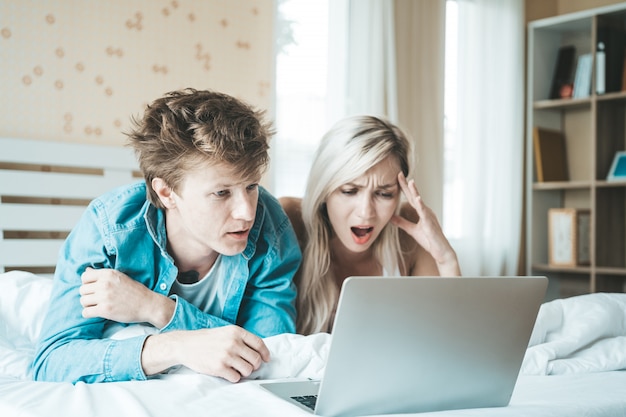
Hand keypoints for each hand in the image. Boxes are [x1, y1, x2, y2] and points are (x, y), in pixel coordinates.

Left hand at [79, 267, 173, 326]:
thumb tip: (86, 270)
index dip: (87, 283)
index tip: (94, 288)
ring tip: (98, 305)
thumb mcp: (120, 277)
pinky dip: (89, 314)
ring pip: (83, 301)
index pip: (85, 277)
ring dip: (88, 304)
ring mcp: (104, 297)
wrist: (148, 305)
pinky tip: (98, 312)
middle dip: (88, 295)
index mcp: (109, 274)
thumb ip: (103, 274)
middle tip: (97, 299)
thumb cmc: (135, 291)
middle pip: (82, 290)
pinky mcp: (105, 310)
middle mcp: (105, 284)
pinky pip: (86, 312)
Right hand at [142, 326, 270, 381]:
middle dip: (254, 365)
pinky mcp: (219, 367)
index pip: (259, 343)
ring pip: (248, 370)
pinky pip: (236, 378)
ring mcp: (226, 355)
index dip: (265, 353)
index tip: (266, 359)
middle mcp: (233, 342)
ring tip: (236, 369)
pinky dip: (234, 377)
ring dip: (244, 372)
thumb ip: (241, 338)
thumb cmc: (206, 339)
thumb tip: (258, 351)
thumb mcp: (226, 331)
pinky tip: (228, 372)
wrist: (186, 344)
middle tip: (248, 366)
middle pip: (256, 359)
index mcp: (236, 332)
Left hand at [391, 173, 460, 275]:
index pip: (411, 198)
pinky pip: (425, 213)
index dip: (404, 188)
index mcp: (422, 212)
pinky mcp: (430, 224)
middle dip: (407, 185)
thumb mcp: (411, 230)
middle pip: (415, 196)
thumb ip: (402, 223)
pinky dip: (421, 206)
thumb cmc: (429, 240)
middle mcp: (426, 211)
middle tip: (400, 174)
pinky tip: (418, 199)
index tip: (397, 178)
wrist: (440, 251)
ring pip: (421, 202)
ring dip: (415, 192)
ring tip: (410, 182)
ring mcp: (429, 216)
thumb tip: (391, 217)